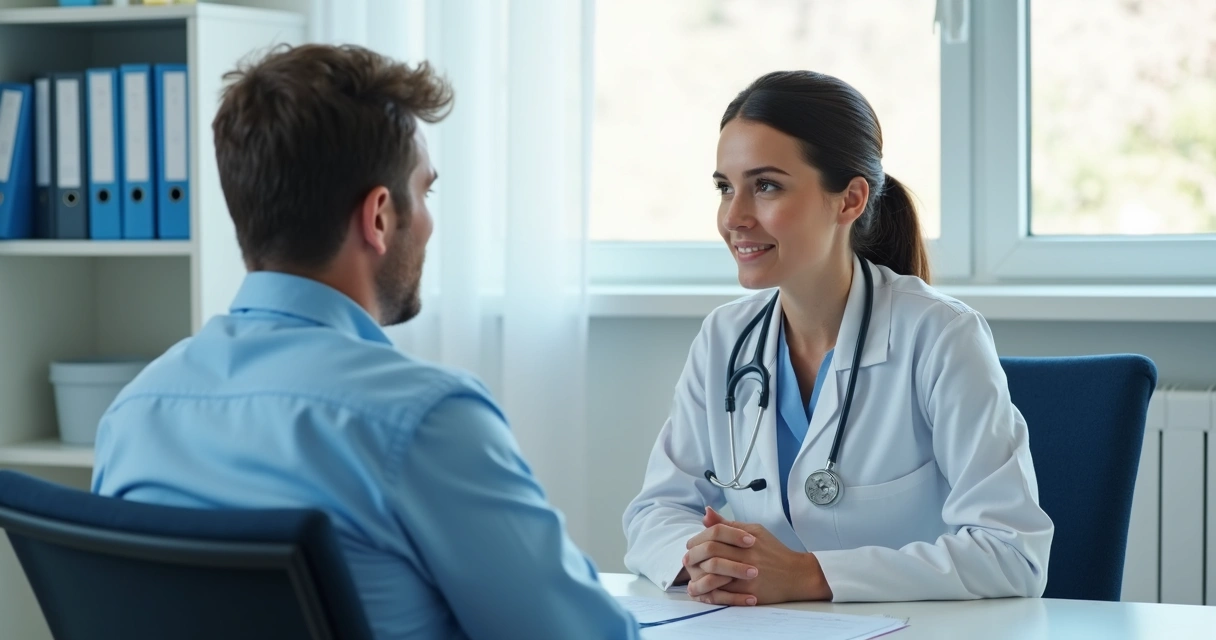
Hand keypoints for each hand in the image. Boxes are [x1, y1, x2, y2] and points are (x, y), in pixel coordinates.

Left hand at [682, 507, 831, 604]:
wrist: (796, 575)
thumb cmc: (774, 551)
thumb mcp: (755, 531)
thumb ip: (729, 524)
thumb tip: (706, 513)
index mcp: (746, 538)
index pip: (714, 533)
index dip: (698, 538)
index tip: (691, 544)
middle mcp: (747, 555)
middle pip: (711, 551)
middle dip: (693, 555)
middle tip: (686, 559)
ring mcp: (747, 574)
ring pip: (713, 572)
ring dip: (697, 573)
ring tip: (691, 573)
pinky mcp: (749, 592)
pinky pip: (722, 592)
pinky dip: (708, 589)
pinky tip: (701, 587)